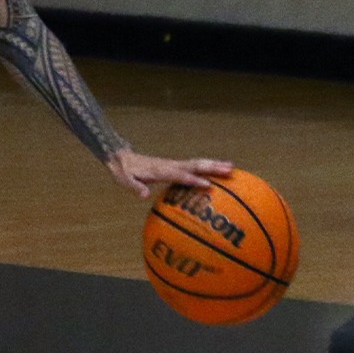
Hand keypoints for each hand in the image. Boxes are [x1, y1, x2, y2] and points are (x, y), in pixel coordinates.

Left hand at [106, 149, 233, 199]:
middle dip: (212, 168)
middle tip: (230, 171)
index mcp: (159, 170)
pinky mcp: (174, 165)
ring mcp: (173, 164)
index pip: (179, 175)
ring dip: (214, 165)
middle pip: (194, 166)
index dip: (193, 180)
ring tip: (232, 167)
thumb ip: (134, 187)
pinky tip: (218, 169)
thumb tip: (144, 195)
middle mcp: (169, 165)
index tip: (208, 185)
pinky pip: (193, 166)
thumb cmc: (123, 171)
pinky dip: (206, 166)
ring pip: (196, 164)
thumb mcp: (124, 180)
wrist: (121, 157)